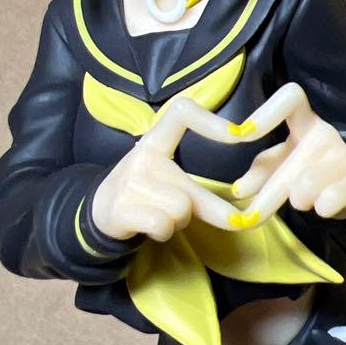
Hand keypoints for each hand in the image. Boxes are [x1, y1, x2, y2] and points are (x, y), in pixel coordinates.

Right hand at [91, 97, 238, 241]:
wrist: (100, 209)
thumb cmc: (146, 188)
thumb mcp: (166, 173)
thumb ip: (197, 183)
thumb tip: (245, 198)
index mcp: (156, 139)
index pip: (182, 112)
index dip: (211, 122)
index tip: (241, 133)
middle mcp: (143, 154)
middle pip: (189, 192)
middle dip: (210, 213)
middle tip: (218, 218)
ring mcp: (130, 181)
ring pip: (180, 210)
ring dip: (178, 222)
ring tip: (163, 214)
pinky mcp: (119, 207)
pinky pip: (162, 224)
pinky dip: (163, 231)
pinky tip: (149, 225)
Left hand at [232, 83, 345, 222]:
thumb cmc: (308, 165)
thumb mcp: (282, 162)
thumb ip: (260, 171)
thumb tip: (238, 191)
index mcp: (304, 119)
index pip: (291, 97)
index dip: (267, 112)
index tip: (242, 133)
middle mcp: (324, 132)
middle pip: (290, 160)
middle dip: (268, 194)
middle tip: (251, 217)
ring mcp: (343, 155)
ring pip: (307, 184)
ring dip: (297, 199)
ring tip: (299, 200)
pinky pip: (332, 199)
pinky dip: (322, 207)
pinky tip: (321, 207)